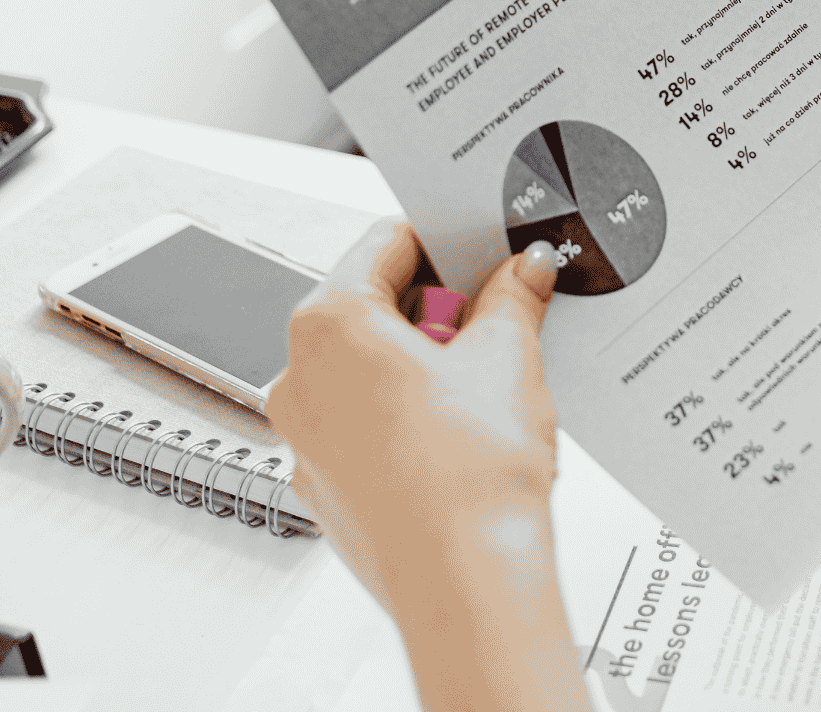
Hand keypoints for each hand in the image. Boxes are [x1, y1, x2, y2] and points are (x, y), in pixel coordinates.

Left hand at [267, 220, 560, 612]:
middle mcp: (300, 378)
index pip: (386, 243)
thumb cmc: (469, 477)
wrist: (466, 582)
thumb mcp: (508, 358)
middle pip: (374, 305)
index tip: (486, 247)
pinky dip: (412, 411)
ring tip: (492, 378)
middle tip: (502, 313)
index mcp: (328, 326)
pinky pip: (368, 421)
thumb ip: (512, 299)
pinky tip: (467, 428)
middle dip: (442, 304)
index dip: (447, 238)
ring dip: (428, 359)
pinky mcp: (330, 483)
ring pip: (370, 367)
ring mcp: (308, 438)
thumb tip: (521, 272)